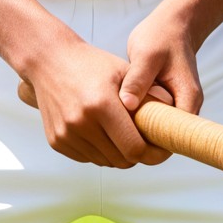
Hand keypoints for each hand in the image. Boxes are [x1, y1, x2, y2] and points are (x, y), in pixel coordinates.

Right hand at [16, 32, 170, 166]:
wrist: (49, 60)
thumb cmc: (91, 64)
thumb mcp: (124, 71)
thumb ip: (150, 95)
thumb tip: (174, 119)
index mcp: (101, 105)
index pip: (134, 148)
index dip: (153, 154)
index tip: (162, 149)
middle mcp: (81, 123)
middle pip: (121, 160)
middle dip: (137, 155)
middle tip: (146, 143)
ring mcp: (66, 134)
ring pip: (105, 162)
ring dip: (118, 154)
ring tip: (123, 135)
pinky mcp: (56, 141)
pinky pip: (87, 158)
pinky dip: (99, 151)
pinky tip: (102, 133)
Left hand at [117, 6, 203, 164]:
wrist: (172, 25)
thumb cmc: (161, 36)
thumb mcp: (147, 54)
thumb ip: (137, 79)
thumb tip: (126, 104)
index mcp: (187, 98)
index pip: (177, 136)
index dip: (154, 145)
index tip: (128, 145)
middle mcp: (185, 107)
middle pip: (167, 139)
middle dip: (142, 143)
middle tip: (112, 142)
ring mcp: (175, 106)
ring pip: (158, 132)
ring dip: (137, 134)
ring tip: (109, 135)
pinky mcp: (164, 103)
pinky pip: (151, 121)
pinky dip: (135, 123)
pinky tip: (113, 122)